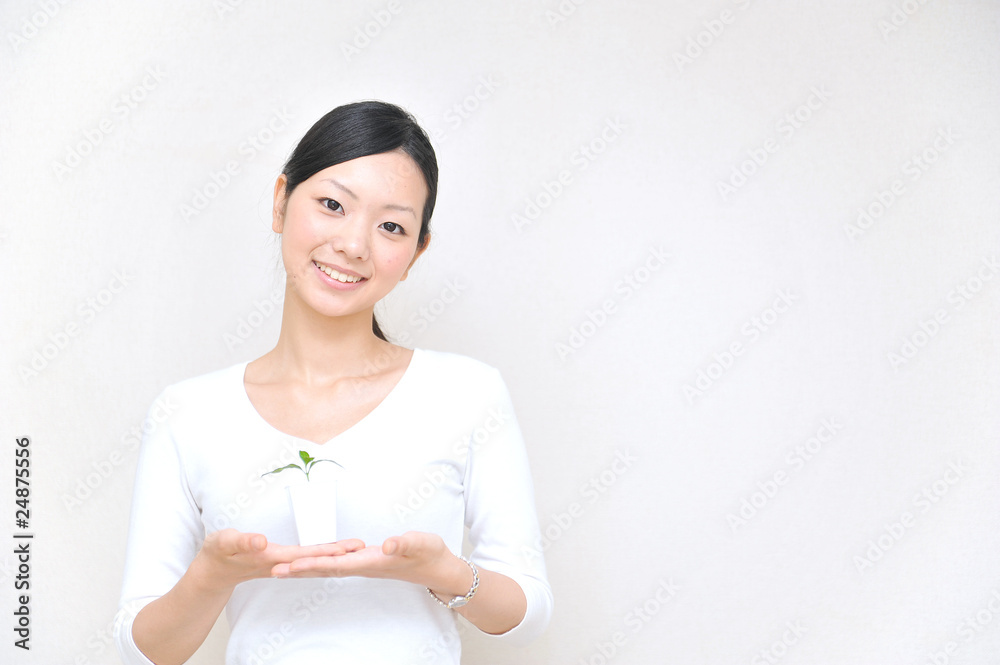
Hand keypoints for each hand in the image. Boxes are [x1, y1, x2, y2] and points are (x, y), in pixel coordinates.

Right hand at [191, 528, 364, 592]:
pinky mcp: (278, 562)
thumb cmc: (217, 553)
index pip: (303, 555)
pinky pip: (304, 559)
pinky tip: (331, 553)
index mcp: (270, 558)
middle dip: (337, 553)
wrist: (211, 571)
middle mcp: (279, 563)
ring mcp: (279, 564)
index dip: (324, 551)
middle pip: (313, 558)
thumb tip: (261, 542)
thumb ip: (242, 542)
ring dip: (332, 554)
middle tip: (361, 546)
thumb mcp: (225, 543)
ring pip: (311, 560)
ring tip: (353, 548)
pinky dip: (319, 555)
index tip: (345, 549)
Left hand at [271, 531, 465, 590]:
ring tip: (283, 567)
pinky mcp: (368, 561)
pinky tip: (312, 559)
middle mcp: (364, 566)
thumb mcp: (422, 544)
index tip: (290, 566)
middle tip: (272, 569)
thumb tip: (389, 545)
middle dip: (299, 569)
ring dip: (306, 567)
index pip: (336, 564)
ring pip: (329, 567)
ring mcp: (365, 565)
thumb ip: (406, 544)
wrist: (440, 571)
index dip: (312, 564)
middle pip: (325, 569)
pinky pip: (337, 563)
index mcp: (373, 562)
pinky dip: (321, 561)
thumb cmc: (431, 556)